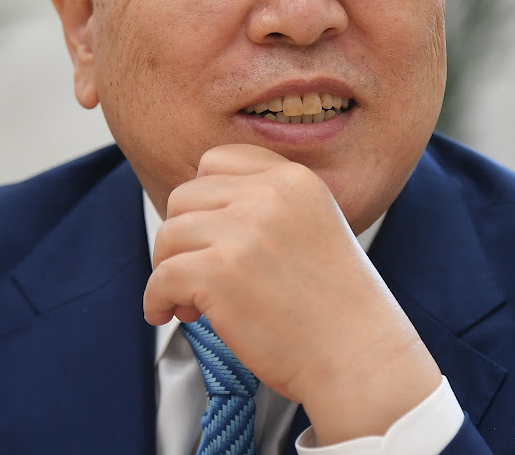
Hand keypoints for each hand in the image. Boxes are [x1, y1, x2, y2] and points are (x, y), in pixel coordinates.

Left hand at [143, 143, 440, 444]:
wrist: (358, 354)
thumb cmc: (336, 303)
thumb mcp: (314, 224)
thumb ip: (267, 205)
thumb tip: (200, 211)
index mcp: (293, 179)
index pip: (218, 159)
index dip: (203, 197)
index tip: (206, 231)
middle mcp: (268, 195)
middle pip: (185, 195)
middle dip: (182, 236)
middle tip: (196, 271)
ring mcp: (243, 231)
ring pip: (168, 234)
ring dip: (168, 268)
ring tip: (190, 300)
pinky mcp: (219, 273)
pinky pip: (161, 277)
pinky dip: (156, 300)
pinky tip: (171, 314)